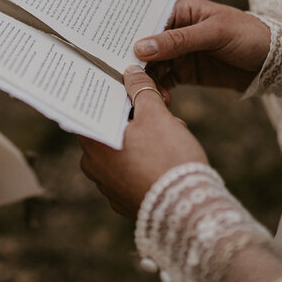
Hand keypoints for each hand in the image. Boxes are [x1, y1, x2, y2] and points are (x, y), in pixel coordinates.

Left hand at [79, 67, 207, 218]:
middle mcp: (94, 167)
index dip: (112, 95)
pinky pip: (133, 172)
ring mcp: (109, 187)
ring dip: (146, 138)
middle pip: (112, 129)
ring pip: (125, 150)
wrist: (188, 209)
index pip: (92, 110)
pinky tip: (169, 157)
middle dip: (136, 116)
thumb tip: (131, 73)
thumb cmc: (168, 158)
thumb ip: (141, 90)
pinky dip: (148, 161)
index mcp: (93, 143)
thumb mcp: (156, 114)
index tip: (126, 86)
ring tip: (172, 132)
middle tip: (160, 108)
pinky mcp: (126, 201)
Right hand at [134, 0, 270, 91]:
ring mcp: (179, 52)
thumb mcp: (214, 33)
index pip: (148, 23)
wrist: (277, 61)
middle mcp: (175, 30)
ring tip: (145, 96)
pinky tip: (162, 100)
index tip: (112, 53)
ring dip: (148, 81)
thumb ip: (177, 41)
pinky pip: (165, 81)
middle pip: (146, 47)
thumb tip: (140, 47)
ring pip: (153, 67)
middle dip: (136, 64)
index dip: (129, 37)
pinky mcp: (185, 72)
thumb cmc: (249, 35)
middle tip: (125, 81)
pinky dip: (160, 91)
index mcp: (180, 11)